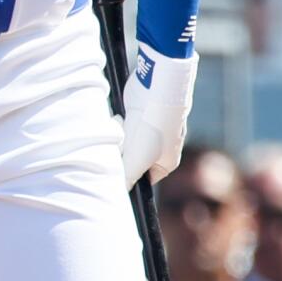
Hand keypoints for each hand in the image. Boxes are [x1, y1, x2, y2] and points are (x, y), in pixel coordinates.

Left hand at [119, 42, 196, 188]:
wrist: (157, 89)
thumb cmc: (153, 127)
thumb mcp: (138, 160)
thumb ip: (127, 177)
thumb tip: (118, 191)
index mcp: (165, 163)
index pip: (141, 179)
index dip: (127, 175)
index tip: (117, 169)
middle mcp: (158, 148)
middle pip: (129, 159)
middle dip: (121, 152)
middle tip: (122, 144)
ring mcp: (147, 131)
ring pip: (123, 142)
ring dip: (118, 136)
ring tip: (123, 127)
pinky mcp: (136, 116)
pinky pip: (120, 126)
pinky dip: (117, 123)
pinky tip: (121, 118)